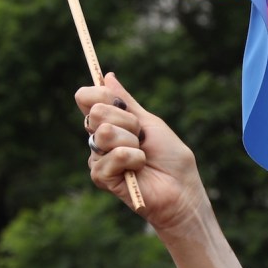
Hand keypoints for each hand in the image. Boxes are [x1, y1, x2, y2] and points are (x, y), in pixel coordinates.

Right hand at [76, 75, 206, 238]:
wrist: (182, 191)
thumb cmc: (171, 159)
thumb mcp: (151, 123)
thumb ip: (127, 102)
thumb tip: (107, 76)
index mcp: (110, 122)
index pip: (85, 97)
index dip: (100, 94)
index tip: (122, 104)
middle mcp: (100, 138)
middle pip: (95, 112)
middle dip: (126, 121)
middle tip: (141, 137)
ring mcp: (99, 157)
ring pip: (104, 133)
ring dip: (132, 142)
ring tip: (142, 156)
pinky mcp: (101, 176)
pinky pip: (112, 156)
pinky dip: (133, 159)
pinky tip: (138, 170)